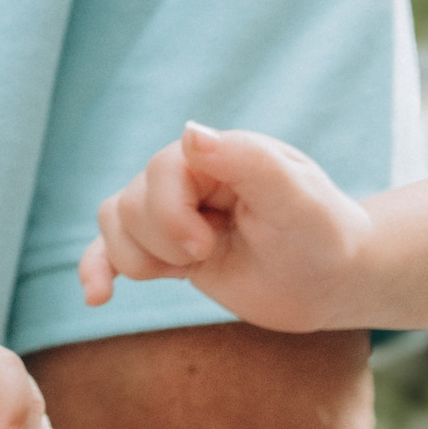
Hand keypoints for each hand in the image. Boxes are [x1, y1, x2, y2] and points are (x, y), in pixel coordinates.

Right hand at [78, 123, 373, 331]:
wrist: (331, 282)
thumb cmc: (323, 236)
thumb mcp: (297, 198)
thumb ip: (246, 159)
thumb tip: (188, 131)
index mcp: (217, 154)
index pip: (158, 171)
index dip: (169, 214)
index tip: (206, 247)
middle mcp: (188, 176)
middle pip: (130, 203)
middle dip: (164, 242)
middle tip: (209, 254)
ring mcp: (171, 213)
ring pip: (114, 225)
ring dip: (143, 259)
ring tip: (193, 267)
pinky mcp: (163, 248)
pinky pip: (107, 250)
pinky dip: (96, 270)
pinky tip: (97, 296)